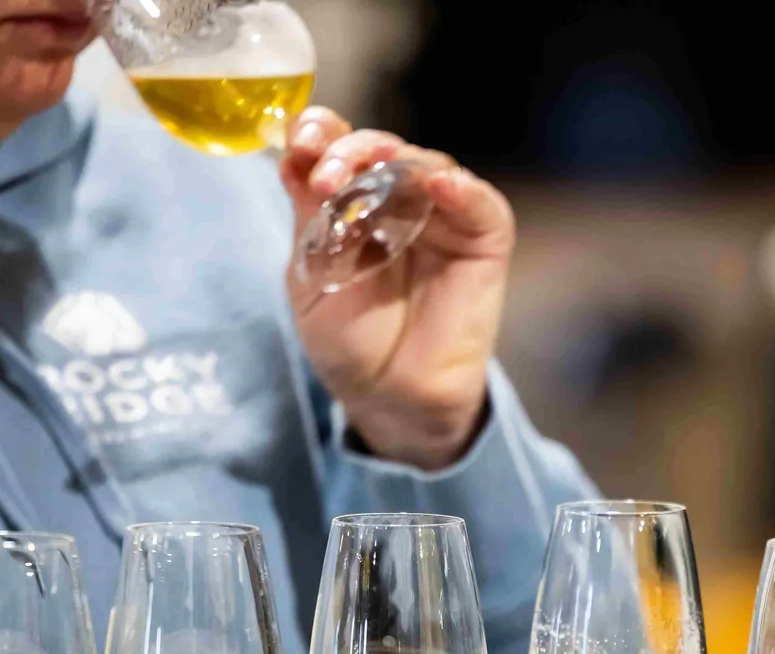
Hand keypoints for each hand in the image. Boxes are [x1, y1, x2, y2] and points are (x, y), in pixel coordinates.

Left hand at [281, 107, 514, 470]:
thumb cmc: (350, 341)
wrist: (389, 397)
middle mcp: (398, 198)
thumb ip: (310, 220)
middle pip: (381, 150)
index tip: (297, 140)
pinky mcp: (484, 240)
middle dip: (351, 151)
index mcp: (351, 200)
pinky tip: (438, 185)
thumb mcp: (312, 277)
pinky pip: (479, 203)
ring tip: (371, 170)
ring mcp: (443, 215)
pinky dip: (462, 189)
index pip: (337, 149)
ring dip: (397, 161)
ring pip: (426, 165)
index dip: (319, 135)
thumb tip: (291, 158)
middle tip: (327, 173)